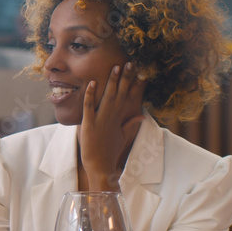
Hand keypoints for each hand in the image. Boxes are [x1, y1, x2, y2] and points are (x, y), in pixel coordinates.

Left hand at [79, 62, 145, 187]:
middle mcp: (112, 118)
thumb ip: (131, 125)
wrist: (101, 167)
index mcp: (120, 119)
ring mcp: (101, 121)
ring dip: (111, 83)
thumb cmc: (109, 153)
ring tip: (115, 68)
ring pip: (108, 98)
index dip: (134, 84)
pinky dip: (90, 95)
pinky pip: (89, 108)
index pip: (129, 97)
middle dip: (125, 78)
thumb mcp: (123, 137)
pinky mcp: (89, 125)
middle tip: (130, 63)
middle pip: (120, 94)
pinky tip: (92, 83)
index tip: (140, 71)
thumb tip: (142, 116)